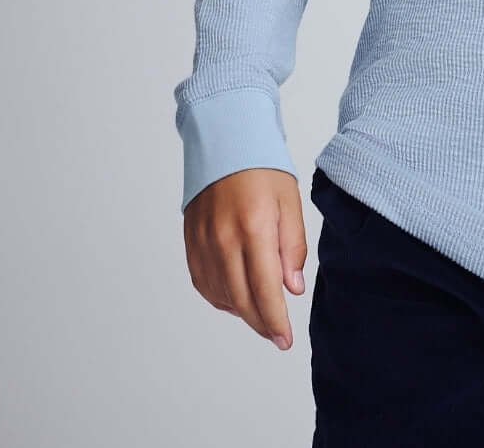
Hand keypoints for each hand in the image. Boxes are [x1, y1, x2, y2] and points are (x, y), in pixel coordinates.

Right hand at [182, 168, 306, 349]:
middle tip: (277, 335)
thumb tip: (292, 288)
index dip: (275, 320)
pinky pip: (204, 284)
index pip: (264, 289)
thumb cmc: (262, 168)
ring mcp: (203, 243)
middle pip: (241, 299)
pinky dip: (221, 298)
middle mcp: (223, 239)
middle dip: (261, 323)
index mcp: (253, 227)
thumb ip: (292, 246)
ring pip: (222, 295)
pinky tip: (237, 297)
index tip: (284, 340)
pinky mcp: (191, 243)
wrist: (224, 142)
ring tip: (262, 313)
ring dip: (242, 311)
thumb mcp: (289, 202)